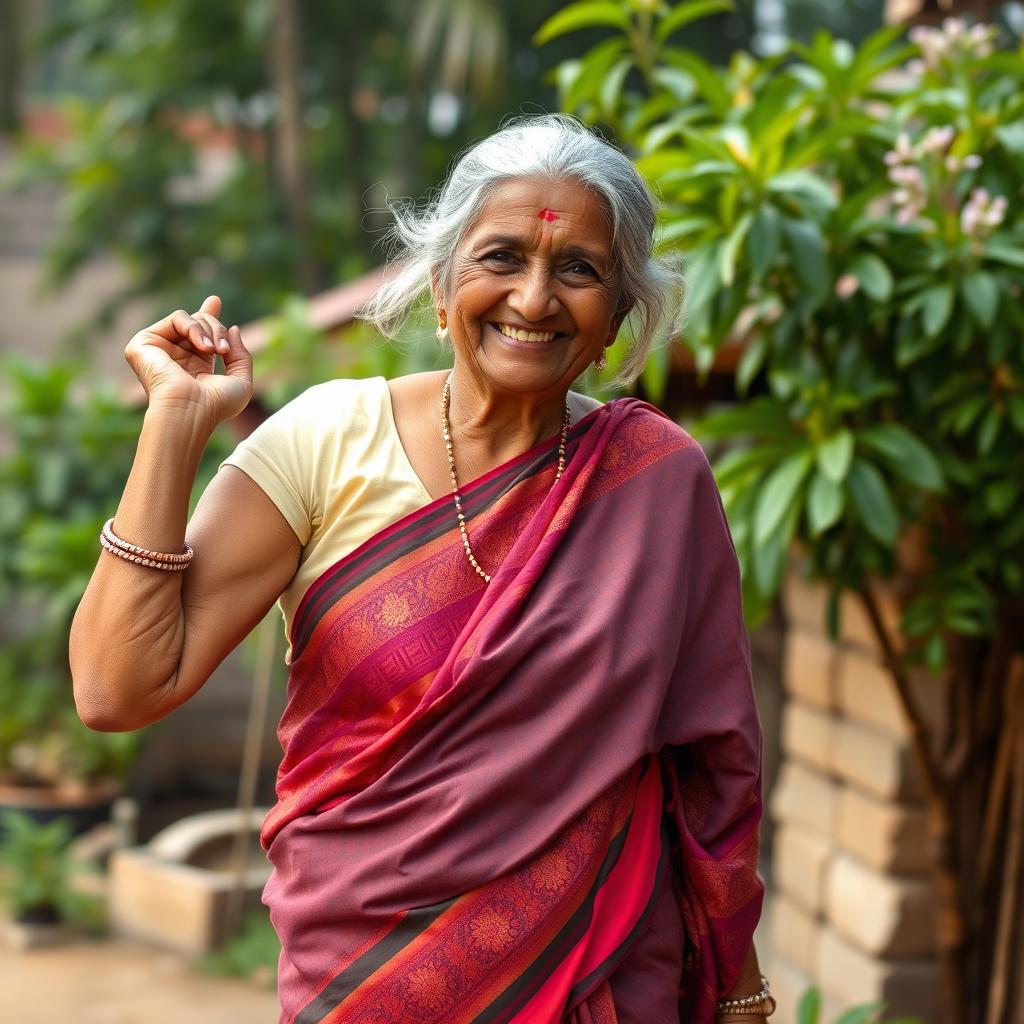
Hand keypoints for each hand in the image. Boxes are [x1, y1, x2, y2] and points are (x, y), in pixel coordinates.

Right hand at [124, 295, 252, 427]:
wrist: (191, 412)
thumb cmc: (216, 405)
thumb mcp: (241, 381)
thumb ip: (241, 355)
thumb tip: (233, 328)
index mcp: (195, 366)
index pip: (200, 335)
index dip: (208, 317)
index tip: (215, 301)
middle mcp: (176, 356)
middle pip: (200, 322)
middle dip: (218, 329)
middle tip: (224, 349)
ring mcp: (159, 349)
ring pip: (190, 318)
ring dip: (210, 330)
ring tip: (215, 350)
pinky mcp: (144, 342)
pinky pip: (177, 317)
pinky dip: (195, 327)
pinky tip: (202, 347)